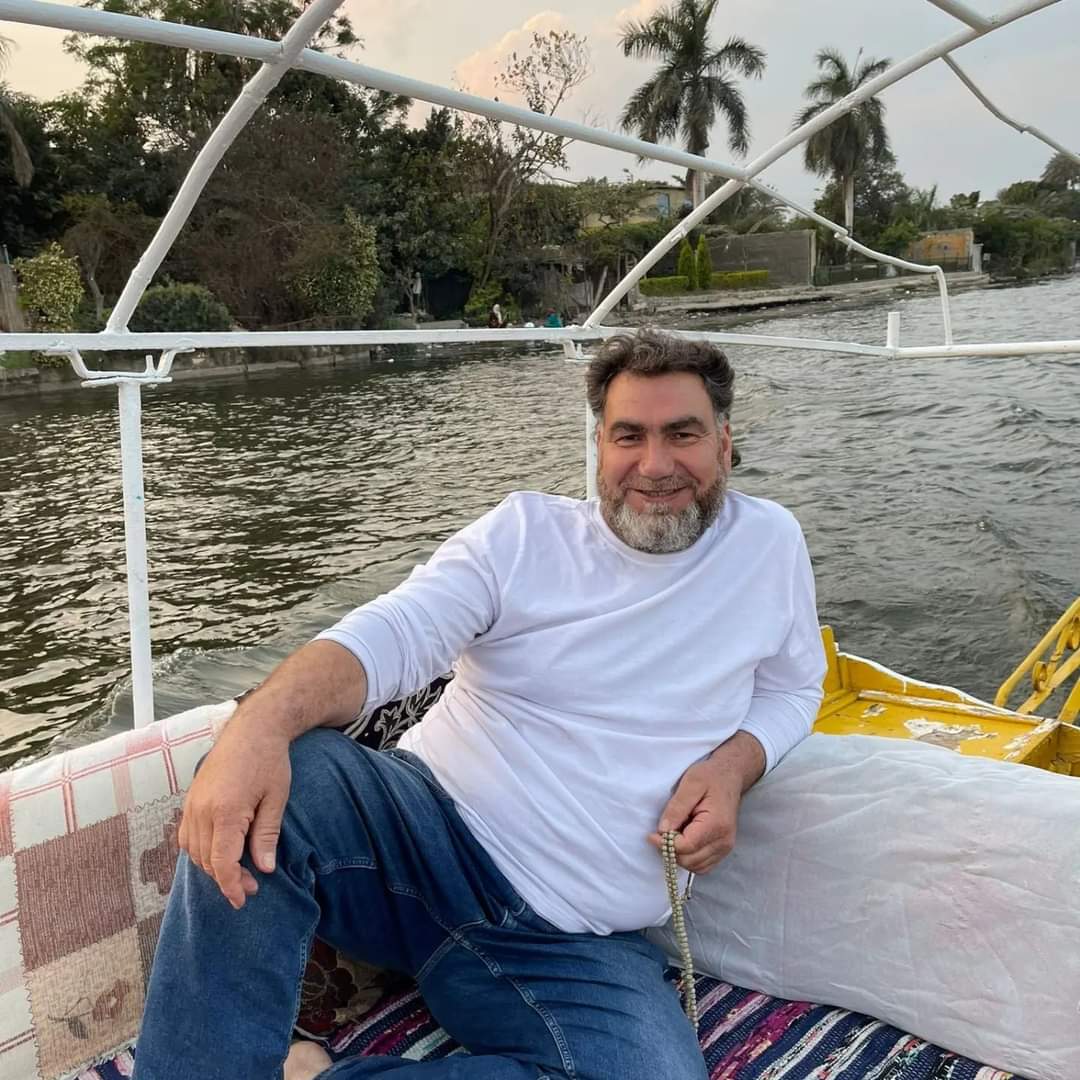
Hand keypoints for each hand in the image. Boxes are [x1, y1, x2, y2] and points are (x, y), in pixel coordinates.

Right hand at [177, 715, 291, 908]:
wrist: (252, 728)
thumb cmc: (269, 760)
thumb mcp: (276, 798)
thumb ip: (267, 835)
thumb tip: (265, 868)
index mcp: (226, 811)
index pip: (222, 862)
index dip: (231, 886)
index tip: (243, 900)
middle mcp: (202, 810)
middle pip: (206, 861)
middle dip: (227, 878)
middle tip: (252, 884)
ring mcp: (192, 805)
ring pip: (194, 851)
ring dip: (212, 865)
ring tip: (239, 869)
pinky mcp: (189, 800)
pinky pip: (187, 836)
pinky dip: (200, 850)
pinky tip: (220, 850)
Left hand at [649, 732, 764, 873]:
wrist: (729, 778)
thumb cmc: (710, 777)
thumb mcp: (691, 784)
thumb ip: (677, 808)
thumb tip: (663, 831)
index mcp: (716, 825)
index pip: (686, 847)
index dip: (665, 844)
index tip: (651, 834)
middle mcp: (724, 841)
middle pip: (689, 860)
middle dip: (670, 851)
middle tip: (660, 834)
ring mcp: (725, 848)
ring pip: (695, 867)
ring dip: (678, 856)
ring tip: (672, 835)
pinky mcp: (722, 850)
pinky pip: (702, 865)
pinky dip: (688, 858)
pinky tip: (682, 842)